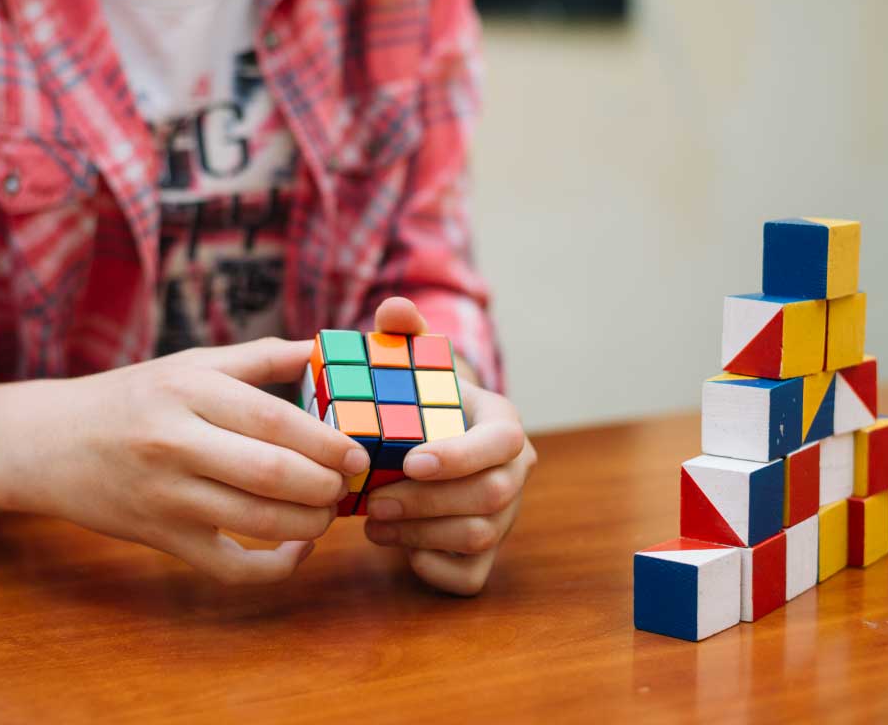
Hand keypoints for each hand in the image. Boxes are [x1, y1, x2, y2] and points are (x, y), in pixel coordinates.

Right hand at [0, 339, 368, 583]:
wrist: (46, 442)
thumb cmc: (130, 398)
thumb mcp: (188, 365)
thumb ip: (258, 358)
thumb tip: (320, 348)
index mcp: (189, 391)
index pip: (274, 420)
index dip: (326, 441)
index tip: (357, 454)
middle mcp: (175, 442)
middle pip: (272, 474)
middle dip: (325, 485)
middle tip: (347, 485)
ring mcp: (165, 496)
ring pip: (257, 522)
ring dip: (309, 523)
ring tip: (327, 511)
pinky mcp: (160, 538)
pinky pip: (229, 568)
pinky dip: (274, 567)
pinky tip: (296, 548)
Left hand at [361, 298, 536, 594]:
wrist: (432, 441)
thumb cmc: (422, 400)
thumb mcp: (414, 362)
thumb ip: (402, 333)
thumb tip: (393, 311)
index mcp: (503, 423)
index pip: (503, 443)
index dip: (461, 457)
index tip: (411, 461)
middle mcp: (515, 472)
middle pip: (491, 497)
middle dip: (428, 502)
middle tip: (372, 500)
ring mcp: (506, 516)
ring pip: (480, 537)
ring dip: (421, 533)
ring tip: (372, 521)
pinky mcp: (486, 555)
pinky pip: (470, 576)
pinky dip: (434, 568)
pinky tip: (400, 548)